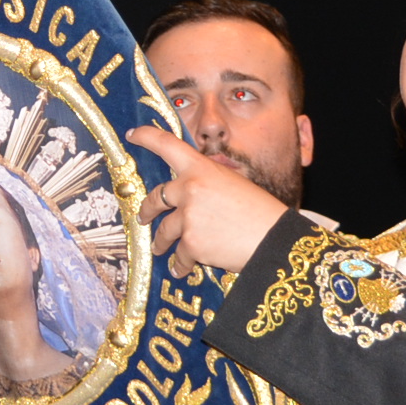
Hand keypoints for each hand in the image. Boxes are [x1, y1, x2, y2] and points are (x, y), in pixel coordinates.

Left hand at [126, 126, 289, 280]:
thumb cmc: (260, 212)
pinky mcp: (190, 243)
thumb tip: (191, 194)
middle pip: (155, 197)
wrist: (274, 239)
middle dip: (147, 210)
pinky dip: (180, 264)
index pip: (167, 145)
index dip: (146, 137)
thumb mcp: (234, 184)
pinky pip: (179, 255)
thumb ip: (208, 184)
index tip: (131, 135)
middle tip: (143, 217)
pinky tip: (181, 269)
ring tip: (160, 249)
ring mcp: (187, 217)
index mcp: (201, 169)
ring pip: (164, 231)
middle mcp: (189, 189)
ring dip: (161, 242)